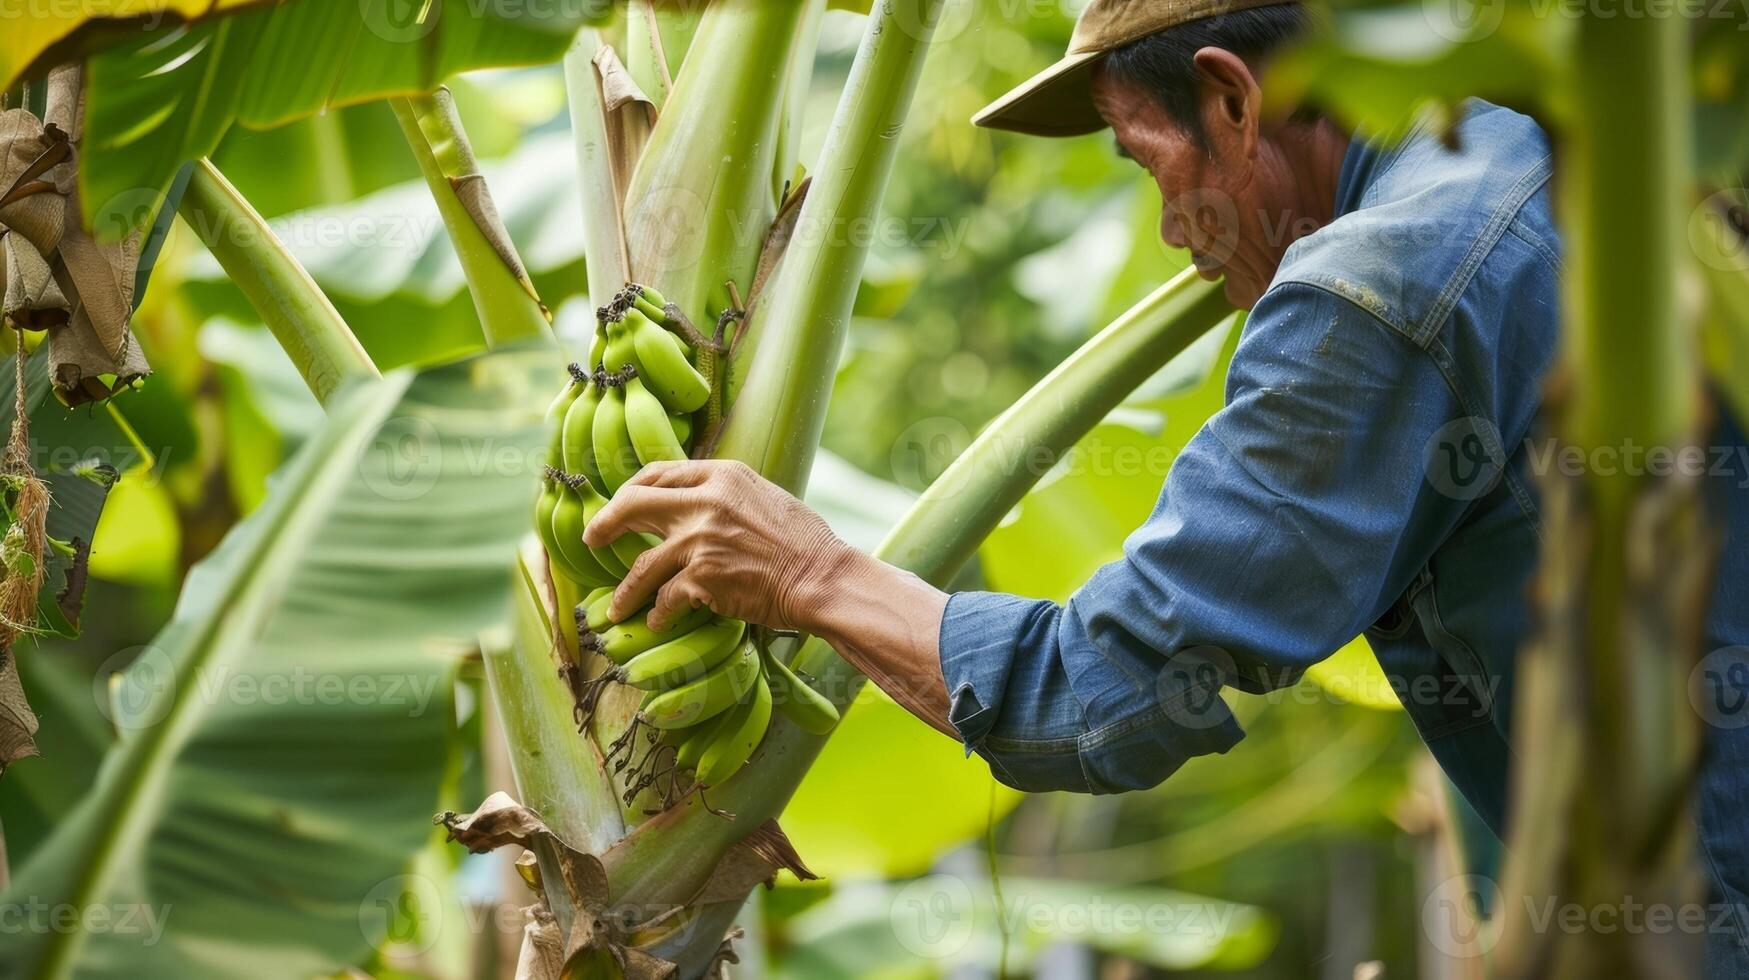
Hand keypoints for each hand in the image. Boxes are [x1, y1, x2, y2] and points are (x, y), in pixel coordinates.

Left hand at [582, 460, 855, 632]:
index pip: (658, 473)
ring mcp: (699, 540)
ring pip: (641, 566)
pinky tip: (656, 623)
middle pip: (633, 506)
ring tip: (615, 609)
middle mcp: (705, 502)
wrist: (821, 578)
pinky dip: (658, 614)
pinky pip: (665, 599)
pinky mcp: (702, 578)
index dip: (631, 490)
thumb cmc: (803, 541)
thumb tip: (696, 503)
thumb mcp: (764, 496)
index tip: (620, 506)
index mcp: (721, 475)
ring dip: (625, 591)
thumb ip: (726, 494)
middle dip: (604, 524)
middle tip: (592, 539)